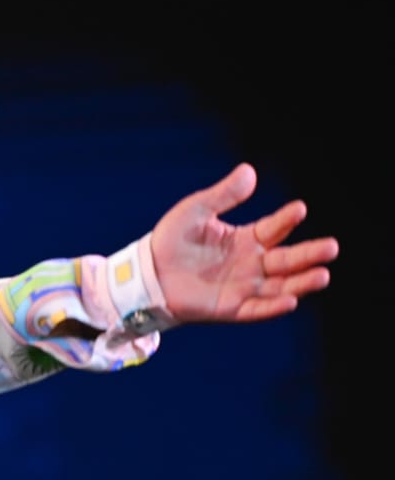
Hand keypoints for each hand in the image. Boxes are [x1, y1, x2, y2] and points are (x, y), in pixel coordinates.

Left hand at [150, 162, 338, 324]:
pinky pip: (256, 309)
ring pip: (280, 286)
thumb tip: (249, 170)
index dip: (287, 219)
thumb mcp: (195, 210)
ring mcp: (242, 287)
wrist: (146, 273)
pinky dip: (273, 306)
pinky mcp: (230, 308)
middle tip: (332, 247)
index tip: (300, 209)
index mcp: (246, 239)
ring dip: (302, 282)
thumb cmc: (171, 240)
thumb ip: (224, 195)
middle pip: (287, 260)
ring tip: (323, 275)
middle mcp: (251, 264)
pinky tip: (291, 301)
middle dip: (310, 254)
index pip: (274, 228)